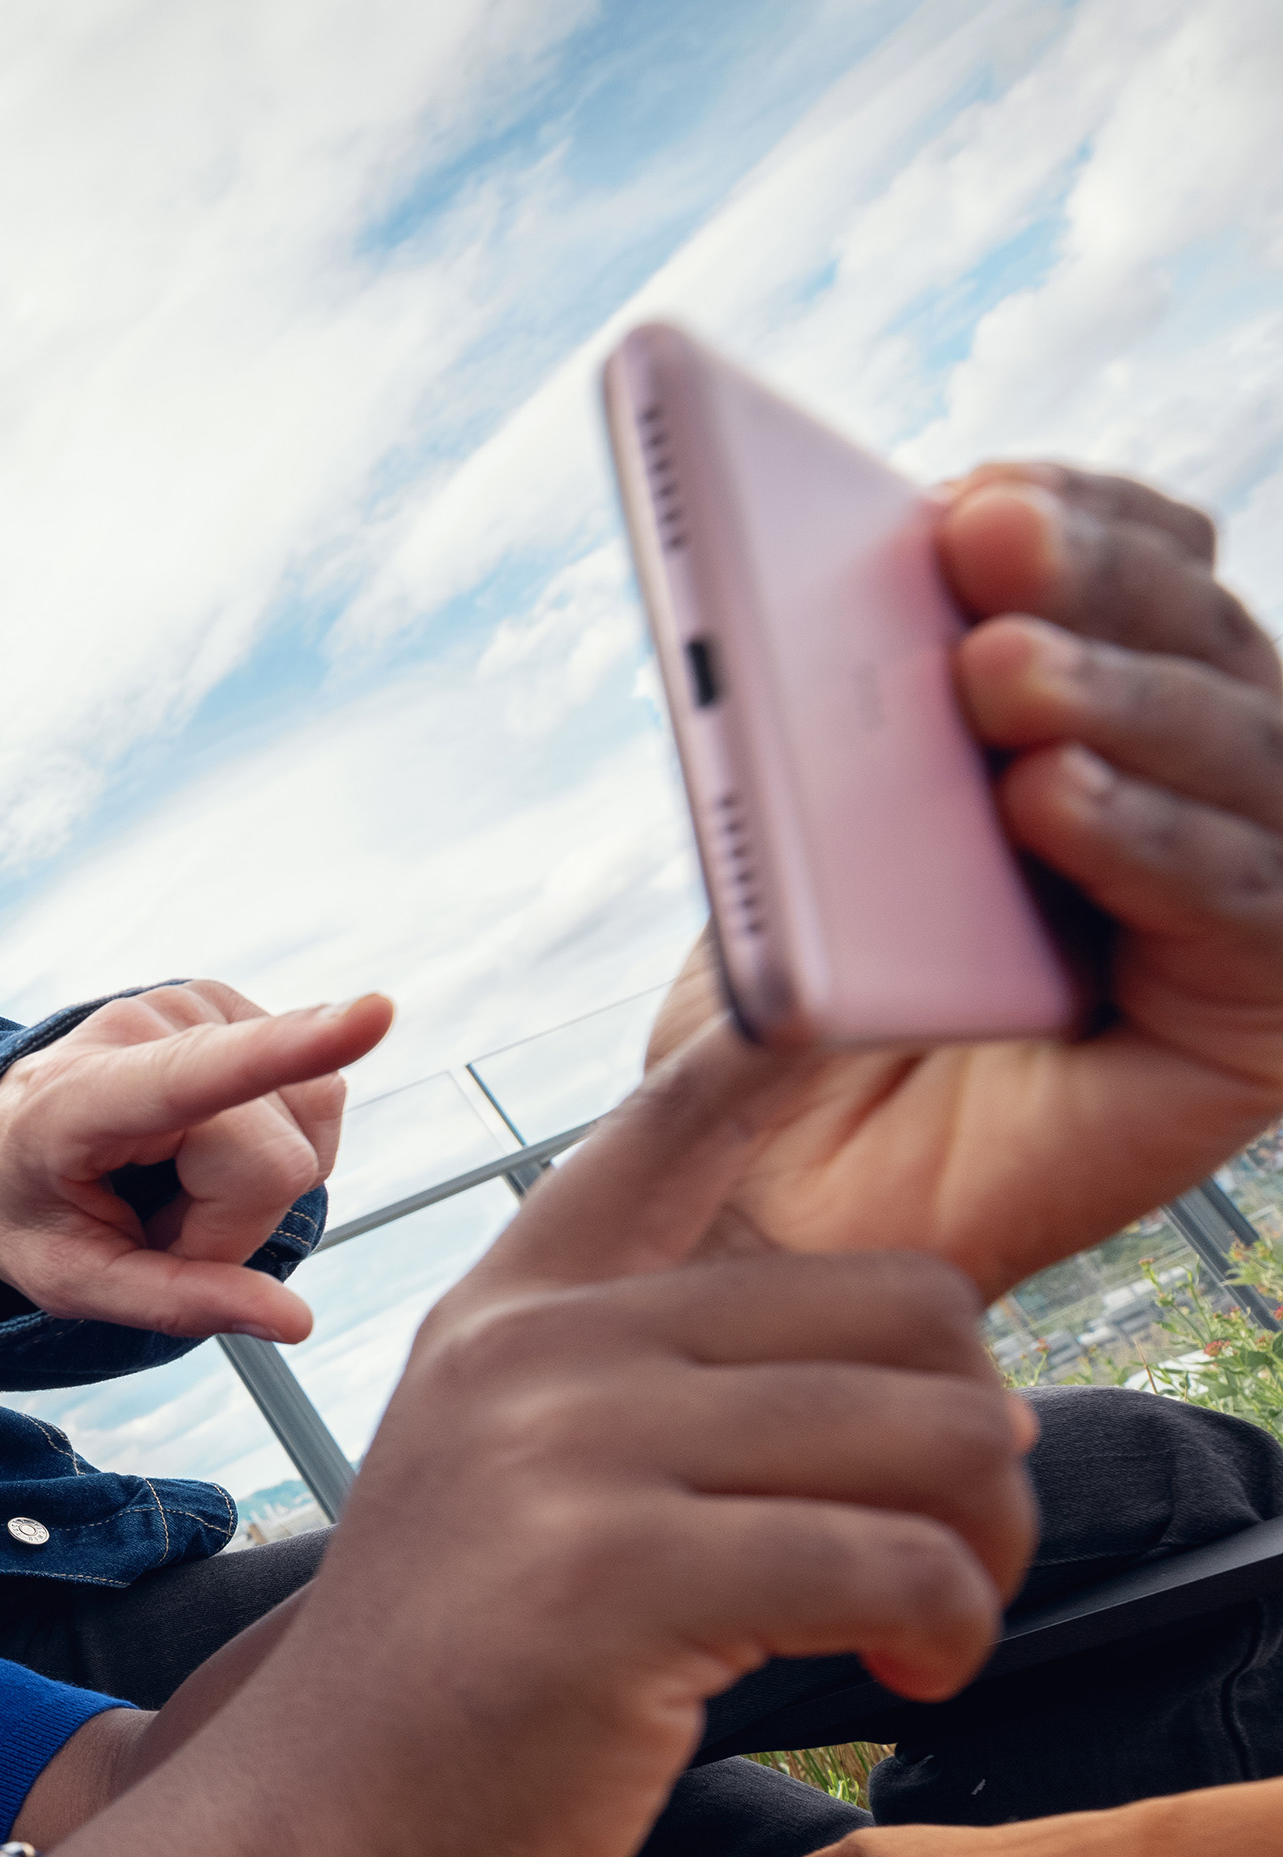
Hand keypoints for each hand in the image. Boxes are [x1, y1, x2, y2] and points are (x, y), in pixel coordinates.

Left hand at [0, 984, 390, 1337]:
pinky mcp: (235, 1006)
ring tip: (172, 1181)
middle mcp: (147, 1028)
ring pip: (305, 1135)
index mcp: (81, 1098)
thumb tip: (296, 1322)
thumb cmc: (22, 1211)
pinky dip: (268, 1152)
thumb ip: (174, 1302)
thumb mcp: (68, 1282)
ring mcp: (197, 1006)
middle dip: (231, 1225)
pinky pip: (314, 1100)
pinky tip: (204, 1149)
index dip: (287, 1050)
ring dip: (250, 1189)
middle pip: (274, 1166)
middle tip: (157, 1224)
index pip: (196, 1075)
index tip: (374, 1017)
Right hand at [233, 1023, 1037, 1856]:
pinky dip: (948, 1632)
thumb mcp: (520, 1470)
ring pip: (931, 1436)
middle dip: (982, 1445)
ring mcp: (568, 1456)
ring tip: (935, 1622)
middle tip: (953, 1551)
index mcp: (516, 1303)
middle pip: (904, 1308)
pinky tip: (904, 1677)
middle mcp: (537, 1349)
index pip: (673, 1125)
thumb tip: (950, 1372)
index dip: (781, 1035)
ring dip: (984, 1551)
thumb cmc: (466, 1667)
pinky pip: (896, 1562)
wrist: (326, 1825)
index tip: (845, 983)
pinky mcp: (620, 1580)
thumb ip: (660, 1380)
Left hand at [660, 465, 1282, 1293]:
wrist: (768, 1221)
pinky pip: (1230, 900)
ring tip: (994, 667)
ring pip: (1232, 749)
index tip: (970, 490)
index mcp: (1092, 716)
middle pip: (1193, 638)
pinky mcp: (1256, 1013)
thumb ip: (836, 733)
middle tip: (980, 537)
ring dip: (1110, 695)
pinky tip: (1050, 799)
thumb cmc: (776, 1034)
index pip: (1135, 568)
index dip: (1072, 514)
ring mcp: (1241, 893)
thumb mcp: (791, 848)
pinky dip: (1139, 838)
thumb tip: (867, 587)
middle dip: (1088, 578)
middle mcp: (1191, 788)